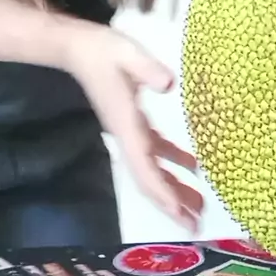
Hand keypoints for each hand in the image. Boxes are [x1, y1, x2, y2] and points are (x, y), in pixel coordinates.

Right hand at [62, 19, 203, 231]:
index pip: (144, 169)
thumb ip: (147, 68)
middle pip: (149, 179)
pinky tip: (192, 166)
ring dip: (173, 188)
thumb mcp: (127, 53)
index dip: (162, 194)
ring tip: (198, 207)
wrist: (77, 47)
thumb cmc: (103, 50)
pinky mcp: (132, 121)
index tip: (180, 216)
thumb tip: (169, 84)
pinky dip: (172, 162)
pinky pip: (154, 150)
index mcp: (126, 126)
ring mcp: (129, 131)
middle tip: (195, 227)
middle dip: (170, 204)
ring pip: (152, 168)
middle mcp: (127, 136)